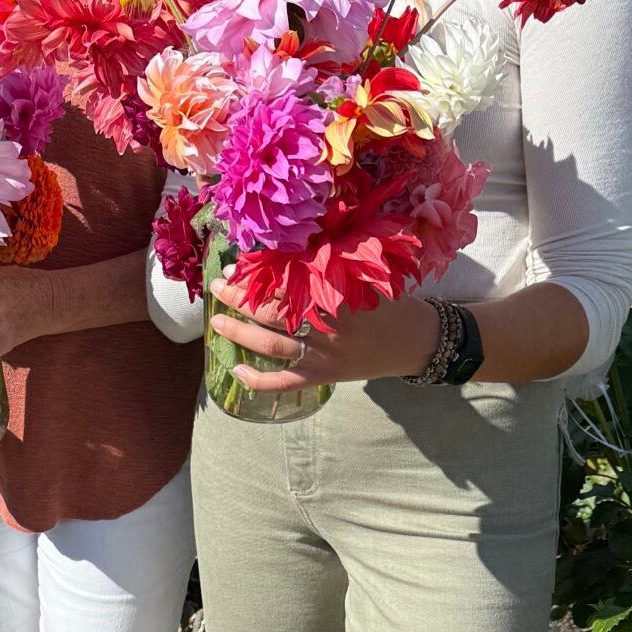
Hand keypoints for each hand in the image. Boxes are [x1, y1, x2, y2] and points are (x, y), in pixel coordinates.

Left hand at [207, 278, 439, 390]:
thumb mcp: (362, 277)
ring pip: (272, 346)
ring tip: (216, 321)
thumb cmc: (389, 301)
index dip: (258, 274)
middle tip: (218, 286)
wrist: (415, 341)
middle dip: (240, 299)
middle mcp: (327, 328)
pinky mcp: (324, 378)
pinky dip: (259, 381)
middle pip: (272, 313)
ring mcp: (324, 357)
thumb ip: (328, 266)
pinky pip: (286, 382)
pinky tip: (236, 371)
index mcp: (336, 296)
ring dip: (240, 333)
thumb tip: (286, 248)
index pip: (287, 283)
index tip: (237, 265)